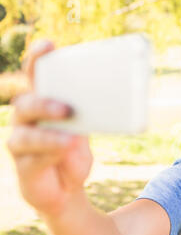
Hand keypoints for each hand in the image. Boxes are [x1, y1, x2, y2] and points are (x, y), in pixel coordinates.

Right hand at [7, 40, 92, 214]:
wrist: (67, 188)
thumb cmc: (74, 153)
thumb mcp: (86, 132)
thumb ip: (89, 118)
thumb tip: (105, 106)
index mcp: (42, 103)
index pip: (35, 77)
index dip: (38, 60)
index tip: (49, 46)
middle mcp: (26, 120)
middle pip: (26, 103)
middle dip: (45, 103)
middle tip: (67, 108)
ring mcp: (21, 143)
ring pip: (25, 133)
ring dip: (48, 134)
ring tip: (71, 138)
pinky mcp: (24, 166)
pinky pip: (32, 158)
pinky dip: (50, 154)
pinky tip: (64, 152)